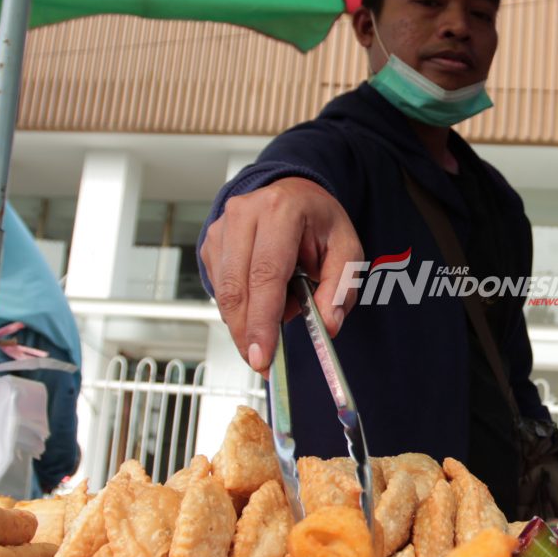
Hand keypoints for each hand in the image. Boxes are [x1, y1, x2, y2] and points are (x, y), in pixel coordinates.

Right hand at [200, 177, 363, 371]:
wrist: (292, 194)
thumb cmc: (318, 221)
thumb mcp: (346, 249)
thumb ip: (340, 288)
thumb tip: (328, 325)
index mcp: (281, 211)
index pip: (266, 275)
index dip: (261, 321)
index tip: (261, 355)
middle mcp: (244, 215)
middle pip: (236, 289)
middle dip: (247, 333)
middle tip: (263, 362)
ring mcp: (222, 228)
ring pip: (224, 293)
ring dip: (247, 319)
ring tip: (279, 312)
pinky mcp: (211, 244)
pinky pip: (220, 289)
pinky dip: (241, 307)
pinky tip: (264, 299)